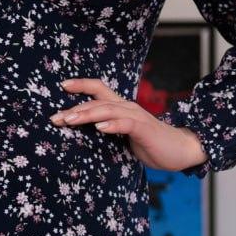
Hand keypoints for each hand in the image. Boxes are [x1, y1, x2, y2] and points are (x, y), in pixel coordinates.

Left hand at [50, 77, 207, 171]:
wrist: (180, 150)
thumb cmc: (150, 143)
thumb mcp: (124, 135)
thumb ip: (107, 130)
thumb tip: (83, 133)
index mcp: (121, 107)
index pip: (99, 89)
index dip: (81, 85)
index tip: (62, 86)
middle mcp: (127, 107)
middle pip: (97, 101)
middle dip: (74, 109)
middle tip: (55, 118)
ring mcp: (136, 117)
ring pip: (107, 110)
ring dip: (87, 114)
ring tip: (70, 120)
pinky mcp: (144, 129)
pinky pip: (126, 124)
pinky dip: (112, 125)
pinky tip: (100, 127)